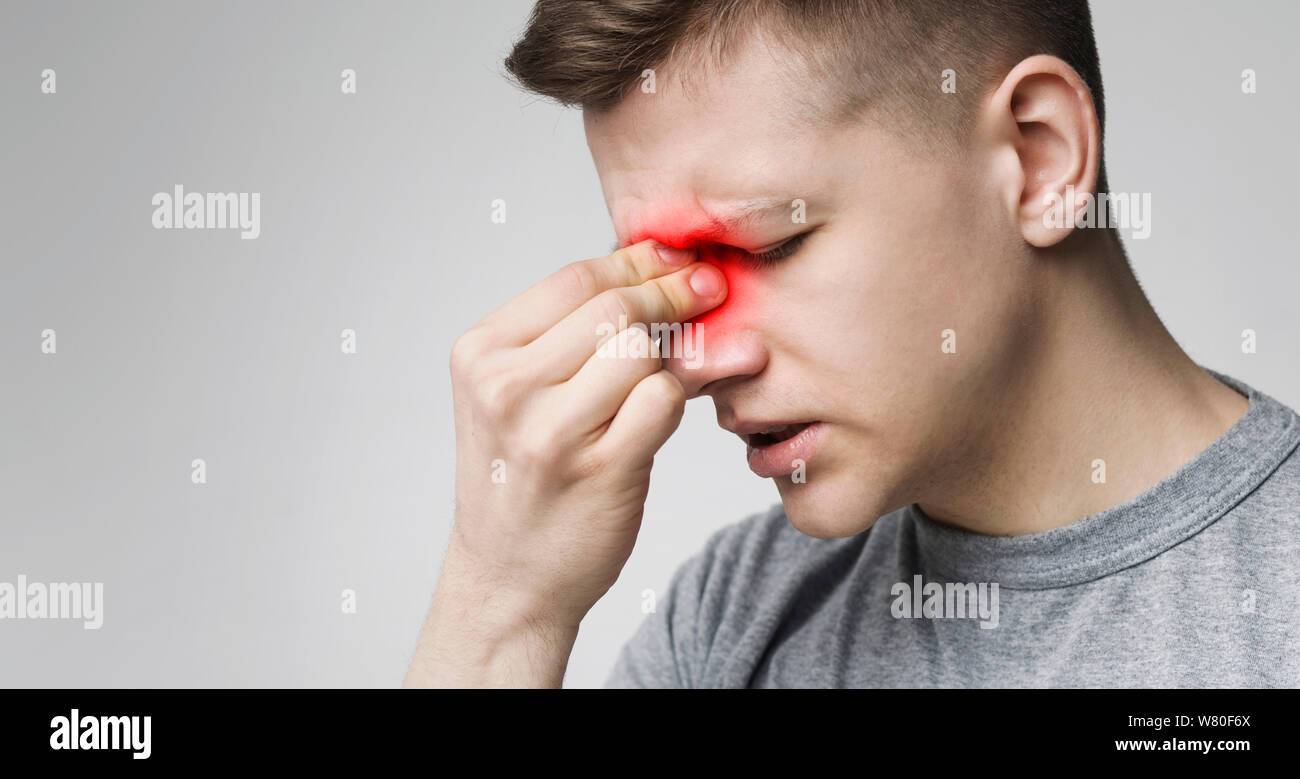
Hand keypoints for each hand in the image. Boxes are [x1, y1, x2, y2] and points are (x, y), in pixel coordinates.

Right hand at [405, 239, 726, 686]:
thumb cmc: (522, 480)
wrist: (508, 580)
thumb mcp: (517, 396)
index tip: (677, 259)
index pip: (574, 279)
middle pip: (613, 308)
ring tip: (681, 361)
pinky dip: (678, 397)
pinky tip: (670, 408)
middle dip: (672, 293)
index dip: (637, 262)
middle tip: (707, 291)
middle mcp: (505, 389)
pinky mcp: (599, 471)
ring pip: (641, 350)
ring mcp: (550, 432)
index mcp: (480, 355)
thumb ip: (573, 336)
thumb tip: (665, 269)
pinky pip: (664, 400)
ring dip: (674, 350)